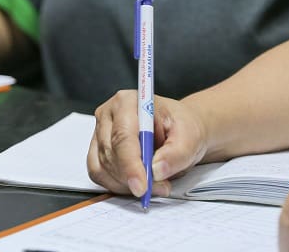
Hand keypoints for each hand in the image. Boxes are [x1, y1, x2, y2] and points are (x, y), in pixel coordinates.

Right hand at [87, 89, 208, 197]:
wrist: (179, 130)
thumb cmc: (181, 127)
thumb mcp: (190, 136)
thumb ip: (176, 153)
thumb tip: (156, 170)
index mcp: (127, 102)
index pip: (122, 136)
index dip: (130, 164)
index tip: (142, 186)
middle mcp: (108, 114)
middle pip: (110, 153)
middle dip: (133, 177)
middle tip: (160, 187)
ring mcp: (99, 132)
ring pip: (102, 167)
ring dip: (127, 183)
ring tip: (155, 183)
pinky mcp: (97, 150)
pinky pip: (99, 174)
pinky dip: (117, 185)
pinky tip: (137, 182)